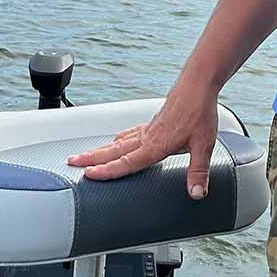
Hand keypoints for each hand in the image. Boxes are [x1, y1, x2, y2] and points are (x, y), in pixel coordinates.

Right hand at [67, 78, 220, 199]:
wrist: (198, 83)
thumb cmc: (200, 110)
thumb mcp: (203, 144)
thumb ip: (198, 171)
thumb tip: (196, 193)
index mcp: (156, 145)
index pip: (127, 162)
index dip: (107, 170)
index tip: (88, 174)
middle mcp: (148, 136)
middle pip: (115, 150)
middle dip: (92, 158)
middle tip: (72, 162)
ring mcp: (149, 127)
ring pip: (120, 141)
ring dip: (102, 149)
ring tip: (87, 155)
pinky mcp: (154, 120)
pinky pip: (131, 132)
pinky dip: (120, 138)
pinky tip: (118, 139)